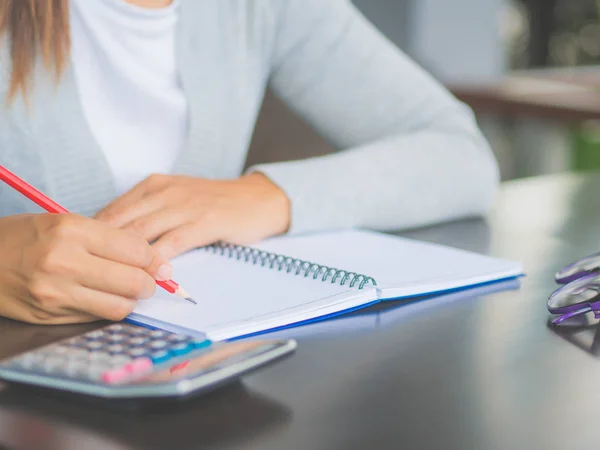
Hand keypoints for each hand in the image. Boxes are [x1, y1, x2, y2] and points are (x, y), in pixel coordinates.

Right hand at [0, 214, 170, 323]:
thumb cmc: (24, 237)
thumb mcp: (64, 223)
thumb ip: (107, 239)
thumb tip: (151, 259)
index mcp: (71, 230)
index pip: (135, 250)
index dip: (154, 259)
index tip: (158, 263)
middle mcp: (64, 262)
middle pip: (133, 282)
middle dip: (149, 283)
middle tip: (148, 280)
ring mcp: (56, 293)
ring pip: (119, 306)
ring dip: (130, 301)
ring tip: (126, 291)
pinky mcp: (50, 316)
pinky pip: (95, 317)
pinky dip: (107, 309)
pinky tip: (102, 298)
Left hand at [95, 173, 290, 259]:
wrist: (255, 199)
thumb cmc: (213, 203)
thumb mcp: (175, 199)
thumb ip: (147, 214)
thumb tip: (113, 241)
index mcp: (153, 186)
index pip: (111, 212)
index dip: (92, 238)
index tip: (83, 260)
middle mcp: (164, 192)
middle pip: (121, 224)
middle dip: (101, 252)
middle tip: (89, 276)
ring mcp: (184, 206)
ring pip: (142, 234)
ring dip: (126, 261)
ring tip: (113, 283)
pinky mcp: (205, 221)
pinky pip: (172, 243)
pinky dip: (157, 262)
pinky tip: (149, 277)